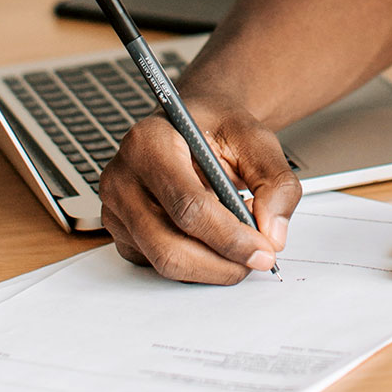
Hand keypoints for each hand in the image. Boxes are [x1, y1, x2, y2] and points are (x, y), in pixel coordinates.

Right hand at [98, 97, 300, 283]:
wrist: (194, 124)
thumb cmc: (217, 128)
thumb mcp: (257, 139)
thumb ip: (275, 182)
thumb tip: (273, 232)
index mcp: (149, 143)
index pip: (187, 205)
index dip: (229, 237)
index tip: (264, 250)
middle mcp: (123, 178)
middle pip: (169, 245)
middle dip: (222, 263)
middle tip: (259, 259)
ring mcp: (116, 209)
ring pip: (163, 262)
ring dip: (212, 266)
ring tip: (242, 245)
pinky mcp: (122, 234)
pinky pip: (159, 265)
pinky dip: (197, 265)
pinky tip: (216, 241)